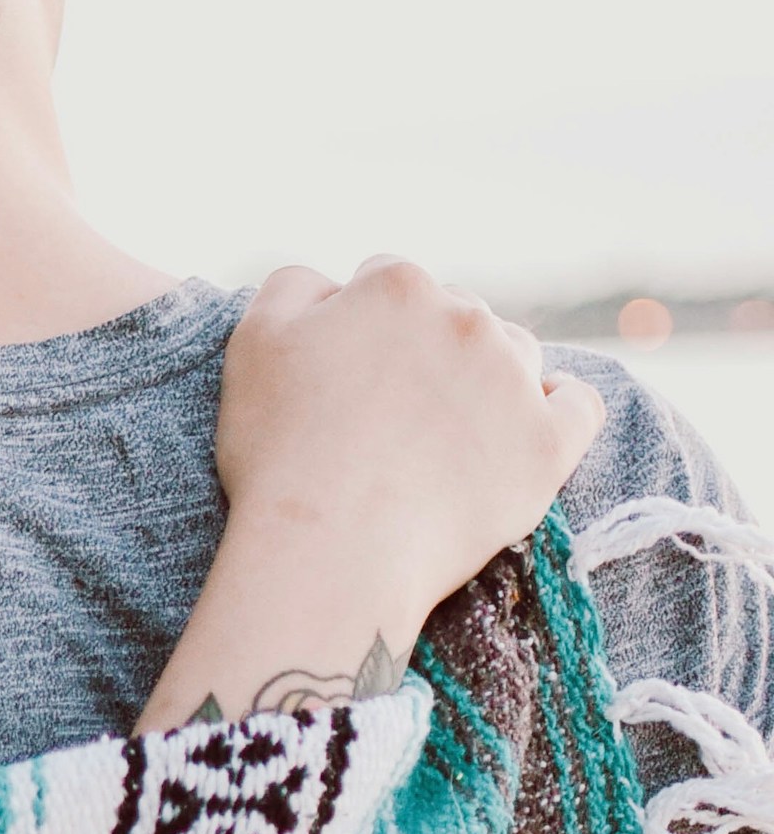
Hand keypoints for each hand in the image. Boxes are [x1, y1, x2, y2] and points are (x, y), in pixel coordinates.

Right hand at [135, 258, 604, 732]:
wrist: (327, 551)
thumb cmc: (280, 451)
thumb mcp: (253, 341)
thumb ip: (294, 286)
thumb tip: (334, 283)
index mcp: (396, 286)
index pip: (388, 282)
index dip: (362, 326)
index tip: (346, 375)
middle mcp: (466, 317)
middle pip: (456, 314)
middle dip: (427, 350)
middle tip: (388, 413)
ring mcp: (514, 380)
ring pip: (515, 353)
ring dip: (488, 377)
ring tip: (444, 434)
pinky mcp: (547, 445)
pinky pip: (579, 405)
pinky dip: (561, 407)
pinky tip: (531, 425)